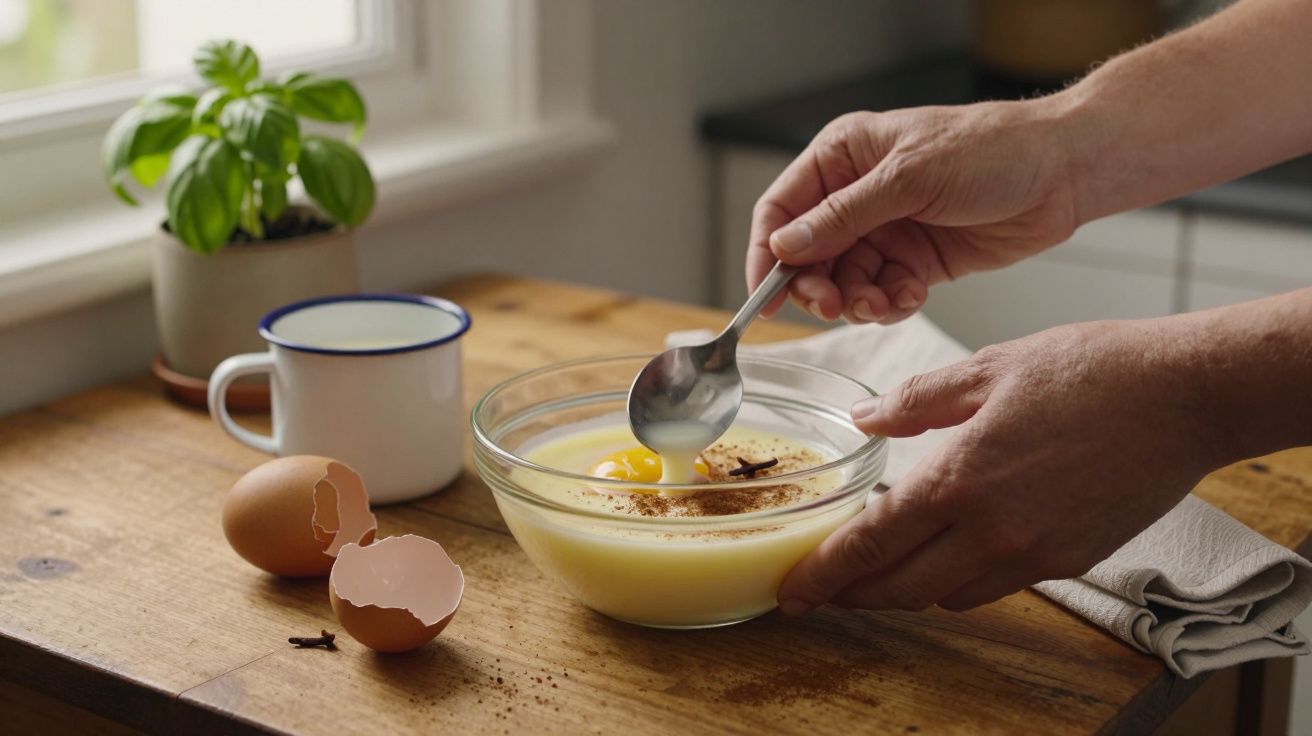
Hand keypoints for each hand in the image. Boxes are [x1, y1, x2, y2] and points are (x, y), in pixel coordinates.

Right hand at [747, 100, 1082, 323]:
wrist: (1062, 173)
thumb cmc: (992, 150)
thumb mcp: (908, 178)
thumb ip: (843, 217)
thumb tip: (786, 246)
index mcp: (843, 157)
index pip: (781, 210)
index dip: (766, 255)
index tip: (765, 296)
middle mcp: (856, 195)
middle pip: (807, 256)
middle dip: (818, 286)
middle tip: (836, 305)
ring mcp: (885, 230)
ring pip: (844, 282)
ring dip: (858, 300)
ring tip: (885, 301)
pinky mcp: (913, 262)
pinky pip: (881, 294)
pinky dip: (890, 304)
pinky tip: (912, 294)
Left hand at [777, 318, 1224, 613]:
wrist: (1185, 397)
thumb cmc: (1091, 371)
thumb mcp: (988, 368)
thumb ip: (916, 402)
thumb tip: (864, 419)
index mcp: (958, 480)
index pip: (870, 545)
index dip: (823, 574)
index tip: (792, 591)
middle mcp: (990, 532)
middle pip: (899, 588)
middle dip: (853, 593)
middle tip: (823, 588)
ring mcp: (1033, 554)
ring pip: (945, 595)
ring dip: (905, 588)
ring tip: (880, 568)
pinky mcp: (1069, 560)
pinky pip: (993, 588)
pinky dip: (957, 581)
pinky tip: (949, 553)